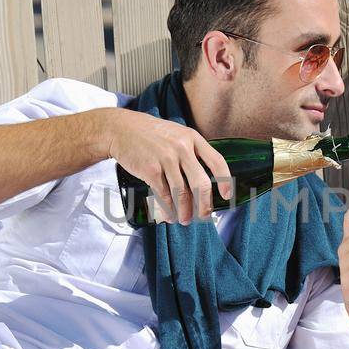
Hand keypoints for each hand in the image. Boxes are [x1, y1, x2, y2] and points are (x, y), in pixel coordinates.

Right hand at [103, 109, 231, 224]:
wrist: (122, 129)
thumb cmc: (151, 134)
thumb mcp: (177, 133)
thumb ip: (191, 150)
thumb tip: (204, 178)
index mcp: (193, 138)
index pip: (217, 161)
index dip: (224, 181)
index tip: (227, 196)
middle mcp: (182, 148)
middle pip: (201, 183)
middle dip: (204, 205)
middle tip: (204, 216)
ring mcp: (166, 159)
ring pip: (181, 193)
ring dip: (185, 211)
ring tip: (185, 220)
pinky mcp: (150, 170)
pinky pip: (163, 194)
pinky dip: (168, 209)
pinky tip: (170, 215)